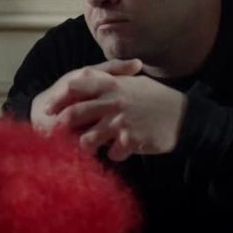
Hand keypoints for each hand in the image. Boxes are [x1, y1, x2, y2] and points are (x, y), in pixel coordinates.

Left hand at [31, 59, 187, 160]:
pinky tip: (117, 154)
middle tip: (55, 135)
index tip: (47, 108)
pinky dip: (113, 155)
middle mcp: (112, 102)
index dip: (58, 98)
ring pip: (88, 139)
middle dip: (61, 126)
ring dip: (85, 146)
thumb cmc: (156, 97)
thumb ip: (108, 78)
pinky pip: (112, 154)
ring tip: (87, 148)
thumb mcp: (131, 82)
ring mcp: (121, 122)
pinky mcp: (131, 140)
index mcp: (111, 85)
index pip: (75, 86)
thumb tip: (83, 77)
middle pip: (75, 114)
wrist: (184, 116)